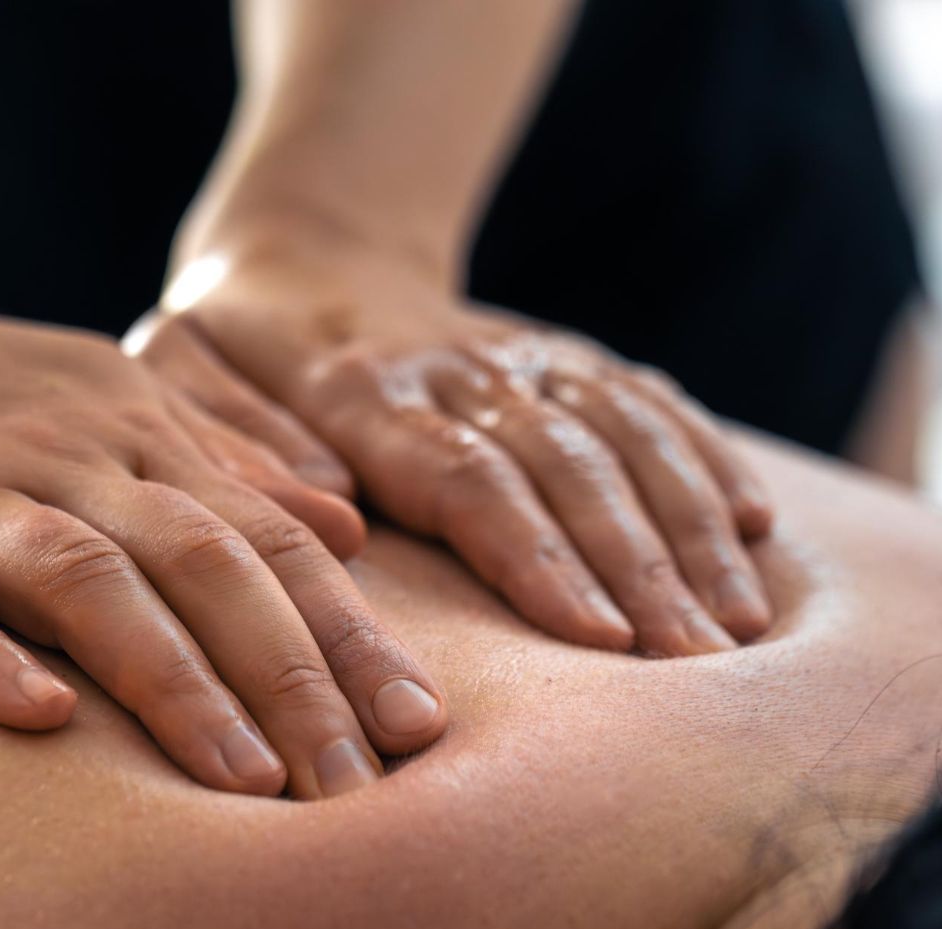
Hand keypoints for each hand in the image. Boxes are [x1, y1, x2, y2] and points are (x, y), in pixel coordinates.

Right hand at [0, 281, 446, 798]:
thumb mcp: (111, 397)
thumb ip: (224, 457)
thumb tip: (345, 530)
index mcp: (129, 432)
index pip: (262, 538)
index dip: (347, 631)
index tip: (418, 725)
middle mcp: (56, 457)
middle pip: (198, 560)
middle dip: (290, 673)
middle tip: (360, 782)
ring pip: (78, 578)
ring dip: (171, 677)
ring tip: (246, 780)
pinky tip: (39, 718)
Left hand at [129, 241, 773, 656]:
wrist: (305, 249)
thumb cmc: (233, 340)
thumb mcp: (184, 370)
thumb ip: (234, 439)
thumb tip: (331, 515)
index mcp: (363, 388)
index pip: (469, 475)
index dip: (540, 556)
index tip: (601, 640)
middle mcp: (459, 369)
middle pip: (566, 466)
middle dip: (642, 566)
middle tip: (701, 665)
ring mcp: (519, 356)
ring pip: (623, 434)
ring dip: (691, 526)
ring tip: (743, 623)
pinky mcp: (559, 354)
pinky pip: (646, 398)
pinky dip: (705, 457)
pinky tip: (757, 523)